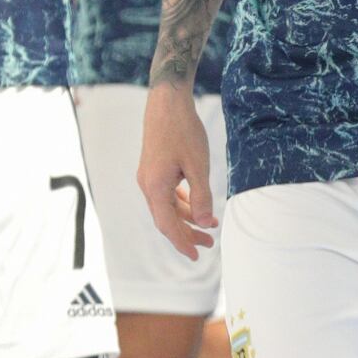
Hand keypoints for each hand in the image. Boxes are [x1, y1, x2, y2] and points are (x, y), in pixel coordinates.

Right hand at [138, 84, 217, 257]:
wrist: (167, 102)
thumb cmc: (183, 131)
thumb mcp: (198, 165)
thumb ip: (201, 196)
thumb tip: (204, 223)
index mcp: (155, 187)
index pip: (168, 225)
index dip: (182, 242)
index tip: (197, 255)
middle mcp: (148, 185)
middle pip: (167, 219)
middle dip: (187, 233)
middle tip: (208, 244)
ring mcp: (149, 177)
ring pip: (167, 206)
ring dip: (187, 218)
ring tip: (210, 225)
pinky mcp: (155, 169)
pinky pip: (167, 194)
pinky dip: (182, 203)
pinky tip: (197, 205)